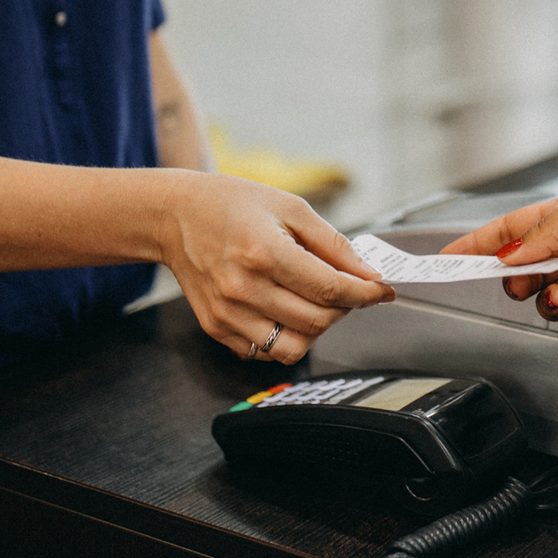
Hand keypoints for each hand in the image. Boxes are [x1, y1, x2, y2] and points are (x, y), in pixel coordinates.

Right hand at [158, 172, 393, 362]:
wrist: (175, 216)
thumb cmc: (233, 205)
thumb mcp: (290, 208)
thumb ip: (333, 244)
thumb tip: (368, 274)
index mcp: (264, 252)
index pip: (330, 288)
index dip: (365, 293)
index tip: (381, 291)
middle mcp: (242, 287)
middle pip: (316, 322)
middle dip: (343, 309)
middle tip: (345, 290)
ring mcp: (227, 312)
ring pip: (293, 348)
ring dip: (315, 329)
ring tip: (313, 303)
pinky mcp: (216, 327)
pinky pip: (264, 352)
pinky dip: (284, 337)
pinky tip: (284, 310)